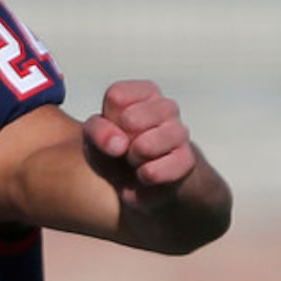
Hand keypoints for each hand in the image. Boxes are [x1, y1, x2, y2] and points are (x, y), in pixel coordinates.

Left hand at [83, 79, 197, 205]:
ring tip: (135, 162)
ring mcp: (179, 132)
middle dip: (119, 143)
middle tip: (125, 150)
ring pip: (145, 145)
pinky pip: (155, 170)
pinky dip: (143, 176)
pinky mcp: (186, 160)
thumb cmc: (115, 155)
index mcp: (143, 94)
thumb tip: (119, 145)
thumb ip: (97, 132)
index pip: (117, 96)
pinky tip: (144, 175)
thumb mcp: (94, 139)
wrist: (141, 186)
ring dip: (131, 159)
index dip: (106, 123)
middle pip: (131, 119)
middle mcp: (166, 107)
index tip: (112, 132)